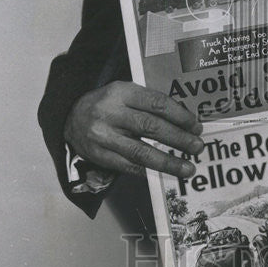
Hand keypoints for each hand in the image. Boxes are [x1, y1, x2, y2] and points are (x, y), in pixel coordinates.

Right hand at [64, 81, 202, 177]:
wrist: (70, 117)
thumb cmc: (108, 104)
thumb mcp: (125, 93)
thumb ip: (149, 103)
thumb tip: (183, 121)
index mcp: (121, 92)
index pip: (156, 103)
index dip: (180, 116)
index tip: (195, 126)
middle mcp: (111, 113)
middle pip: (151, 127)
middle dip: (178, 139)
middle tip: (197, 147)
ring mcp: (103, 136)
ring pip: (140, 152)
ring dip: (168, 162)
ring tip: (187, 168)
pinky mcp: (99, 155)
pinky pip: (128, 166)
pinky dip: (148, 171)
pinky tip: (164, 174)